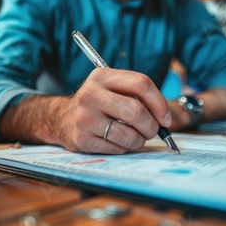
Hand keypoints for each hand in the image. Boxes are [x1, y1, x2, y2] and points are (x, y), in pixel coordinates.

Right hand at [55, 68, 171, 153]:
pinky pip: (117, 148)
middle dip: (152, 126)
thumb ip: (136, 95)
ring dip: (139, 140)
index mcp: (102, 76)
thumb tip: (164, 118)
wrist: (60, 118)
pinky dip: (124, 148)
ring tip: (135, 137)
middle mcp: (91, 94)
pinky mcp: (82, 139)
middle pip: (137, 111)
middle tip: (152, 131)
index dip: (160, 103)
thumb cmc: (96, 104)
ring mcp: (85, 117)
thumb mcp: (110, 88)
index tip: (165, 118)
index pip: (141, 83)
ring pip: (129, 135)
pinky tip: (117, 142)